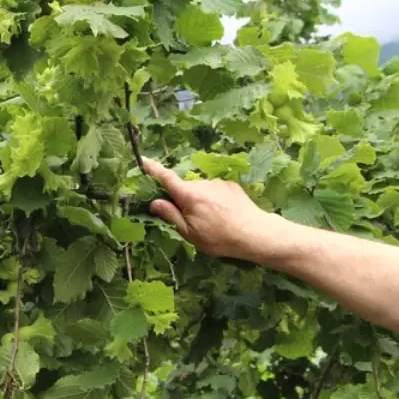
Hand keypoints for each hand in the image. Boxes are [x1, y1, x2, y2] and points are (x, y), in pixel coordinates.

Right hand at [140, 157, 283, 260]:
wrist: (256, 233)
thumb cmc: (220, 238)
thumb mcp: (190, 233)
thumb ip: (171, 216)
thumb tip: (155, 202)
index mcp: (189, 195)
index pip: (165, 178)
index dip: (152, 170)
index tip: (142, 160)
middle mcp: (202, 184)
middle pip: (183, 188)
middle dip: (181, 199)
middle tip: (190, 221)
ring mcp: (217, 183)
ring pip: (199, 190)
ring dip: (198, 201)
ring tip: (211, 221)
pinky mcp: (230, 185)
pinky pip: (213, 190)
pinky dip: (212, 199)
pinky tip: (223, 214)